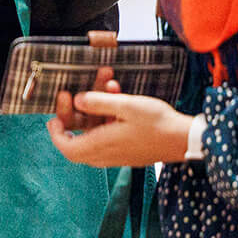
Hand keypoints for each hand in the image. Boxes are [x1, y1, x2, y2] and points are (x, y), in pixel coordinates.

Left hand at [47, 87, 196, 167]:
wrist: (184, 140)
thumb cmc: (158, 123)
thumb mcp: (127, 106)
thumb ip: (99, 102)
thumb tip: (77, 100)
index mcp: (101, 146)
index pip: (66, 147)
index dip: (56, 133)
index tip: (53, 116)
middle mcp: (106, 153)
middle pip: (77, 138)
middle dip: (74, 114)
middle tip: (73, 94)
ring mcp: (116, 153)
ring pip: (94, 132)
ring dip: (96, 109)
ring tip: (107, 84)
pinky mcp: (126, 149)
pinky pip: (108, 133)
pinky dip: (108, 116)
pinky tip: (117, 94)